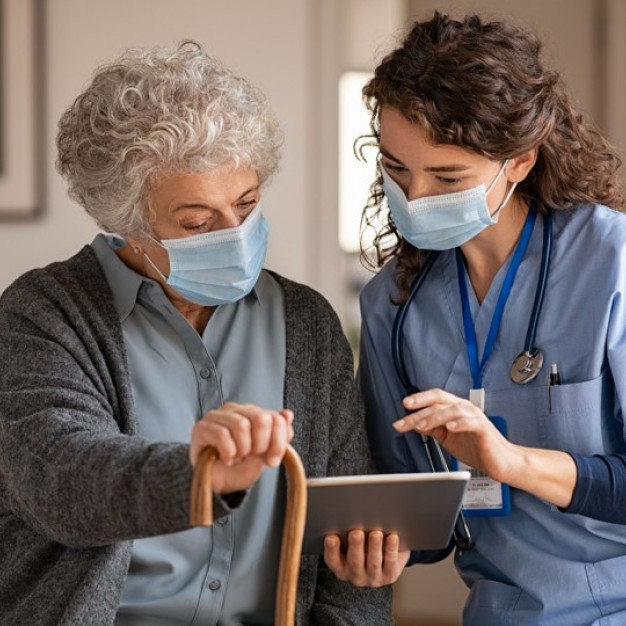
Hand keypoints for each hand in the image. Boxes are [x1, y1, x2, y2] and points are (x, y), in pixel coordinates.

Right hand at [189, 402, 293, 493]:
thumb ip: (280, 435)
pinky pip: (221, 435)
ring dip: (243, 449)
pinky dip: (228, 452)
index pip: (275, 417)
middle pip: (260, 418)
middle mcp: (234, 410)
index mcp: (252, 412)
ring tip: (238, 457)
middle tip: (253, 457)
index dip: (278, 442)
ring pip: (241, 425)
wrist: (217, 484)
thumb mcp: (265, 454)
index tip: (272, 460)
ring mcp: (216, 416)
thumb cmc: (240, 467)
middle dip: (261, 445)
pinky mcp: (201, 428)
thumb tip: (288, 415)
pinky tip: (226, 459)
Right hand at [323, 530, 409, 586]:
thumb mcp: (350, 542)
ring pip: (373, 562)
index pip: (332, 560)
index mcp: (341, 567)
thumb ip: (345, 532)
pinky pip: (391, 563)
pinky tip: (392, 537)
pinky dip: (391, 549)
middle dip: (355, 546)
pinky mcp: (390, 575)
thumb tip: (347, 514)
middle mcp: (356, 575)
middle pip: (354, 561)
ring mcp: (373, 577)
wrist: (384, 560)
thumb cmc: (363, 545)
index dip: (331, 549)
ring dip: (374, 547)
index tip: (331, 537)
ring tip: (376, 534)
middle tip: (356, 532)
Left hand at [393, 388, 515, 482]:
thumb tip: (413, 422)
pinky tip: (449, 427)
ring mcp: (475, 417)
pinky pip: (471, 422)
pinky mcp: (484, 429)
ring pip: (452, 410)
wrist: (500, 462)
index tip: (404, 406)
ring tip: (421, 425)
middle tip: (404, 420)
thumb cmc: (477, 447)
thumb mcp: (447, 437)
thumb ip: (432, 428)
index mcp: (455, 408)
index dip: (419, 399)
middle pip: (439, 402)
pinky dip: (459, 423)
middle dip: (419, 411)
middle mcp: (465, 409)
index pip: (435, 398)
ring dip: (434, 417)